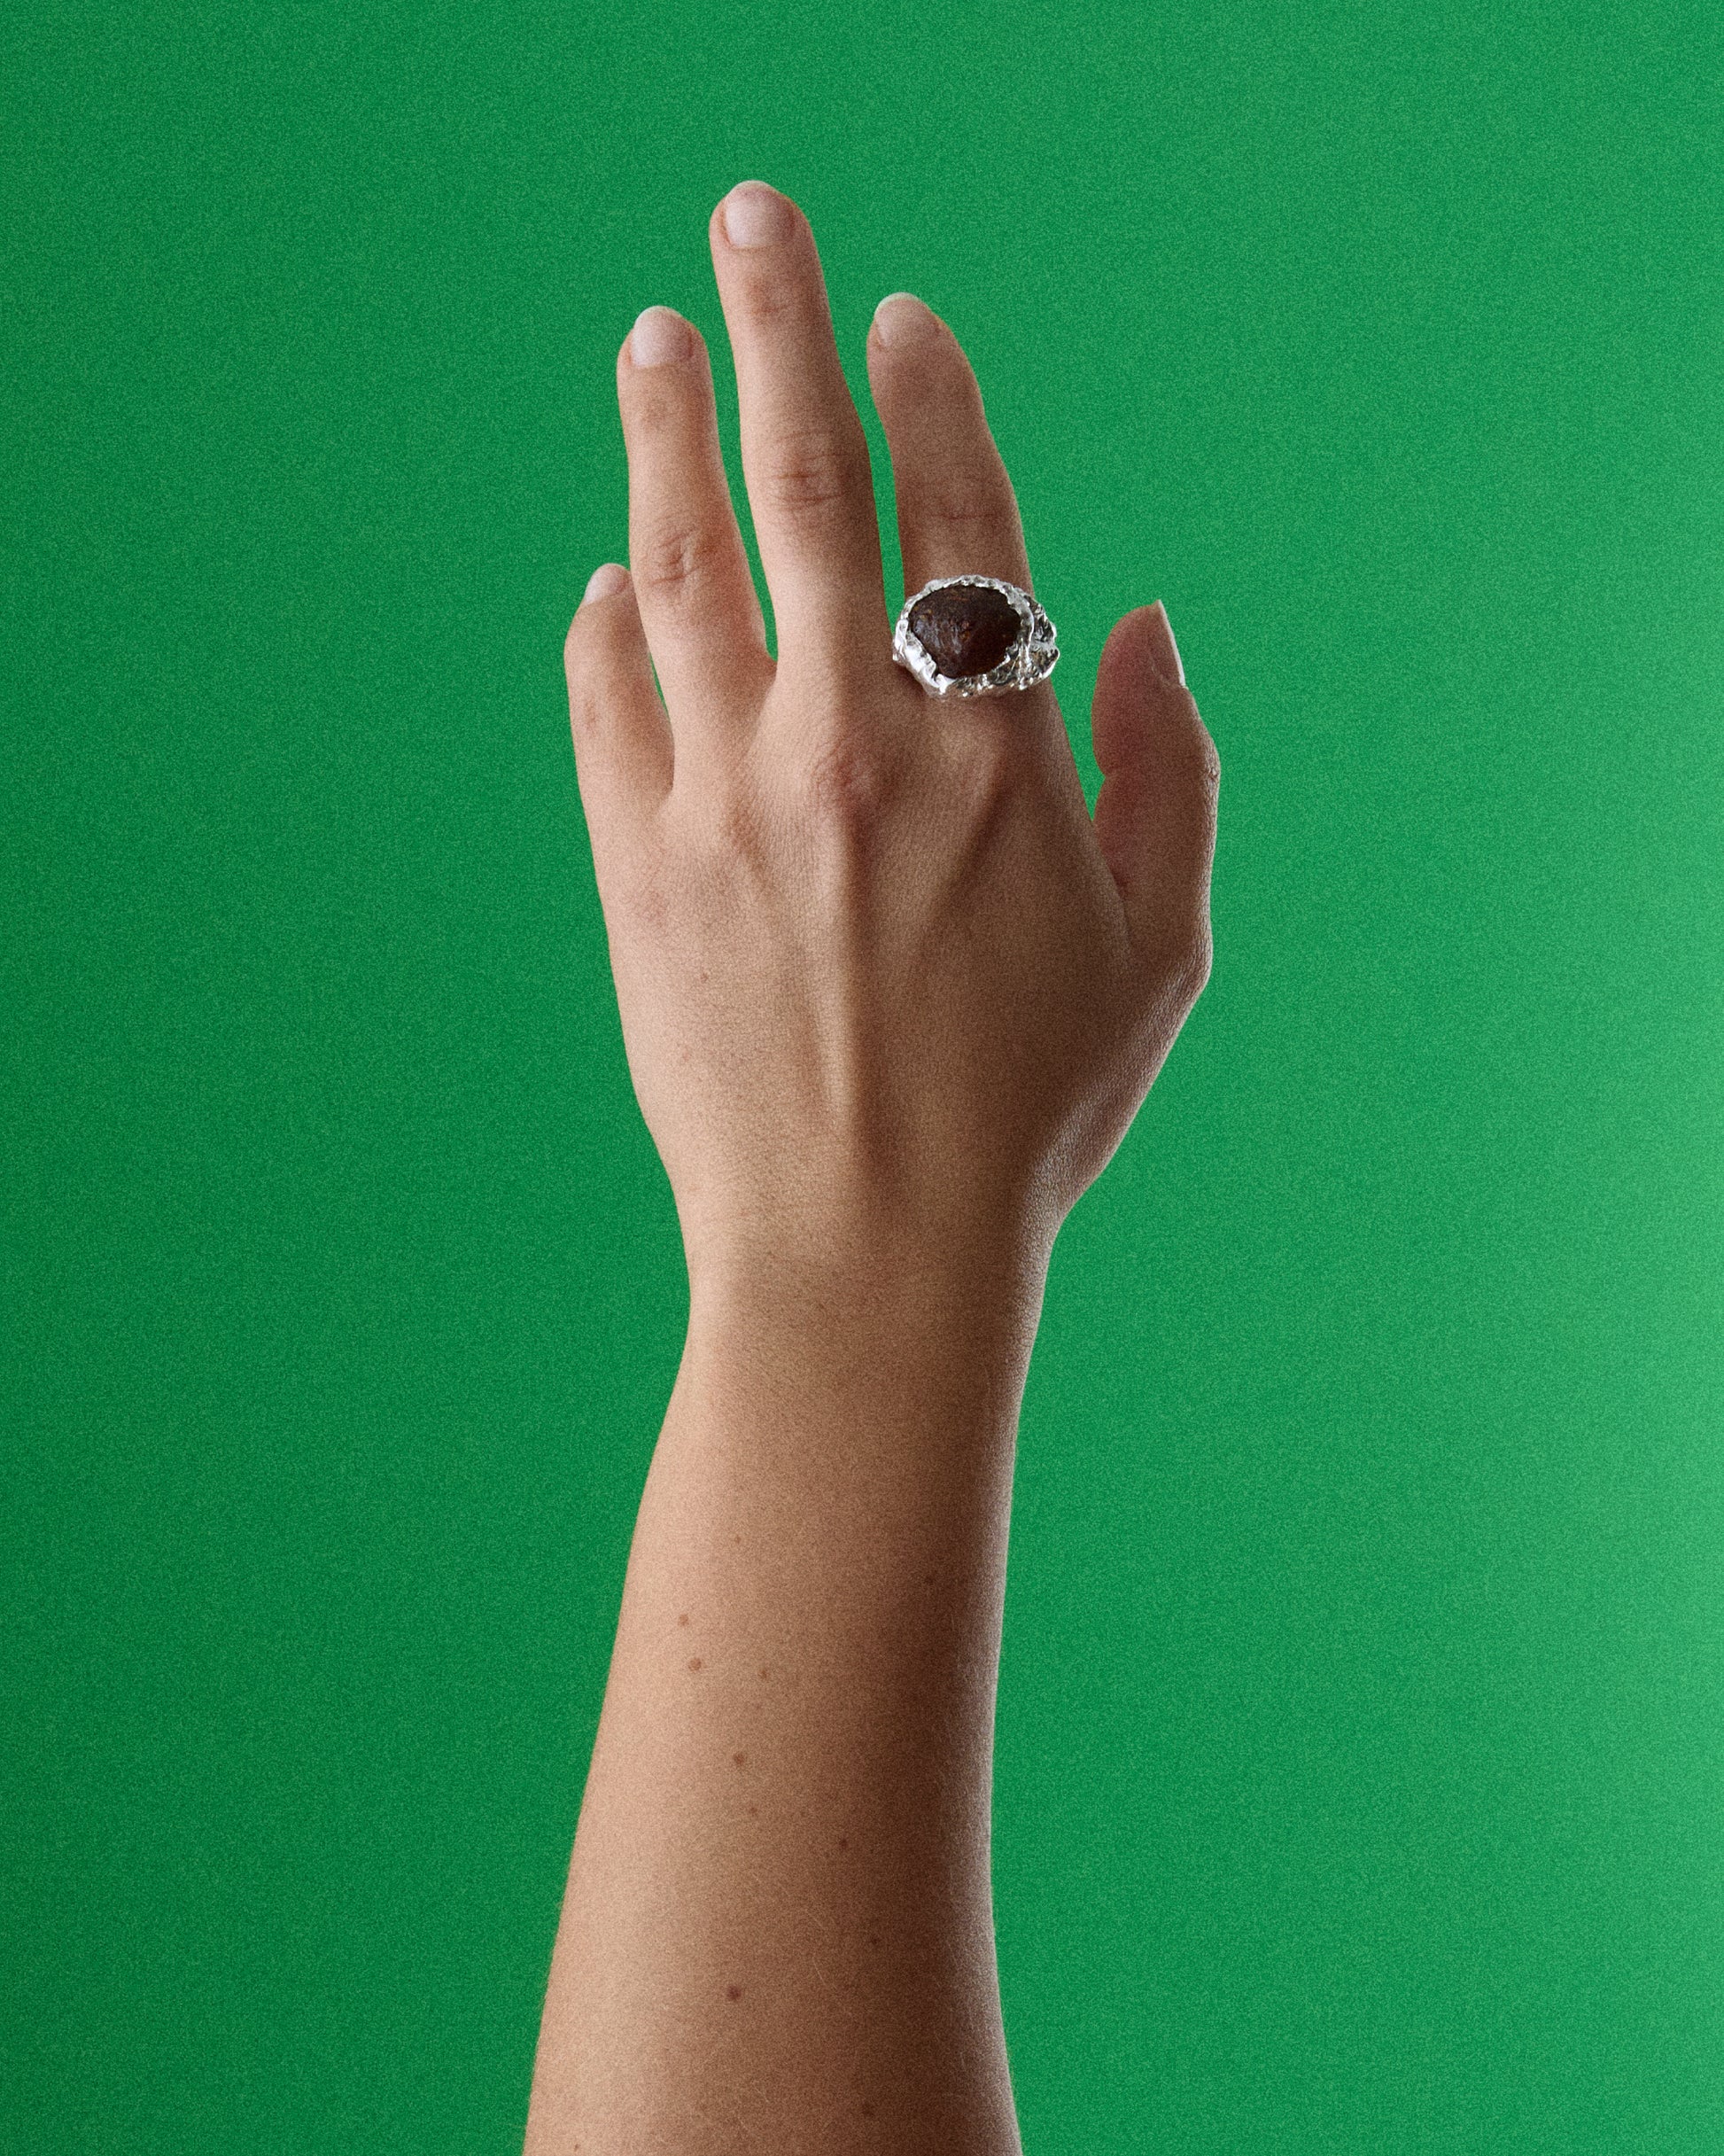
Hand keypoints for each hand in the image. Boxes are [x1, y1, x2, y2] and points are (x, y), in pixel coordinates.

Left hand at [565, 180, 1218, 1298]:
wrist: (865, 1251)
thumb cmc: (1029, 1111)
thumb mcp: (1159, 950)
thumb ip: (1169, 770)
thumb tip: (1139, 621)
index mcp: (994, 753)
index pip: (962, 517)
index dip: (932, 398)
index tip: (900, 318)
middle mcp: (852, 744)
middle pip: (807, 488)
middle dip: (776, 333)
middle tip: (746, 224)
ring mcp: (728, 798)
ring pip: (684, 568)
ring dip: (664, 439)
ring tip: (648, 344)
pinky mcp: (635, 867)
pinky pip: (605, 707)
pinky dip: (603, 629)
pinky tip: (606, 577)